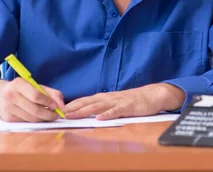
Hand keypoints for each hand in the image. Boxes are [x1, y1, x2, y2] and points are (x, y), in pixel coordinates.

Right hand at [0, 78, 65, 121]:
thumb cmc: (21, 89)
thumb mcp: (35, 86)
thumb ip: (52, 93)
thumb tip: (62, 106)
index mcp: (18, 84)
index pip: (35, 96)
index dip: (48, 102)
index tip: (56, 106)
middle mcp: (11, 96)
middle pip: (34, 110)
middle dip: (48, 114)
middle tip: (57, 115)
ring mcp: (7, 108)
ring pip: (31, 118)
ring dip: (43, 119)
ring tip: (49, 116)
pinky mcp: (7, 118)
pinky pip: (25, 122)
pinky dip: (34, 121)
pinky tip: (38, 117)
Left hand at [64, 83, 184, 120]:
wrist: (153, 94)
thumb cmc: (134, 100)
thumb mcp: (116, 102)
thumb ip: (103, 106)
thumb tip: (87, 112)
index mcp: (105, 97)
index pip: (85, 100)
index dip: (72, 104)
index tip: (59, 109)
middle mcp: (109, 98)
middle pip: (88, 102)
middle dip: (74, 108)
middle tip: (60, 113)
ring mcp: (118, 102)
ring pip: (99, 106)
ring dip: (84, 110)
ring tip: (73, 115)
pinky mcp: (128, 107)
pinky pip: (117, 111)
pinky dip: (108, 114)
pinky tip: (99, 118)